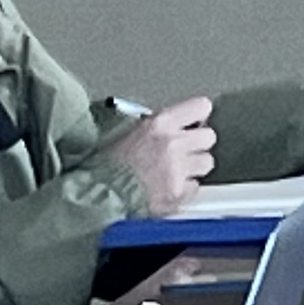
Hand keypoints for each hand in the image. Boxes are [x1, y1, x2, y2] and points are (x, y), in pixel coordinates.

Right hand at [96, 97, 217, 210]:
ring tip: (175, 171)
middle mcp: (172, 144)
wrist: (95, 197)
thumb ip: (155, 126)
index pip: (200, 107)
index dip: (198, 116)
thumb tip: (173, 123)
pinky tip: (169, 188)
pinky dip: (185, 190)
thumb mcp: (128, 133)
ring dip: (194, 167)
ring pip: (206, 163)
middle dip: (198, 144)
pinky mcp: (178, 194)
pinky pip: (195, 188)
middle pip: (209, 137)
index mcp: (159, 124)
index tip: (196, 121)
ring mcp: (177, 170)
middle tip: (184, 151)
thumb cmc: (104, 168)